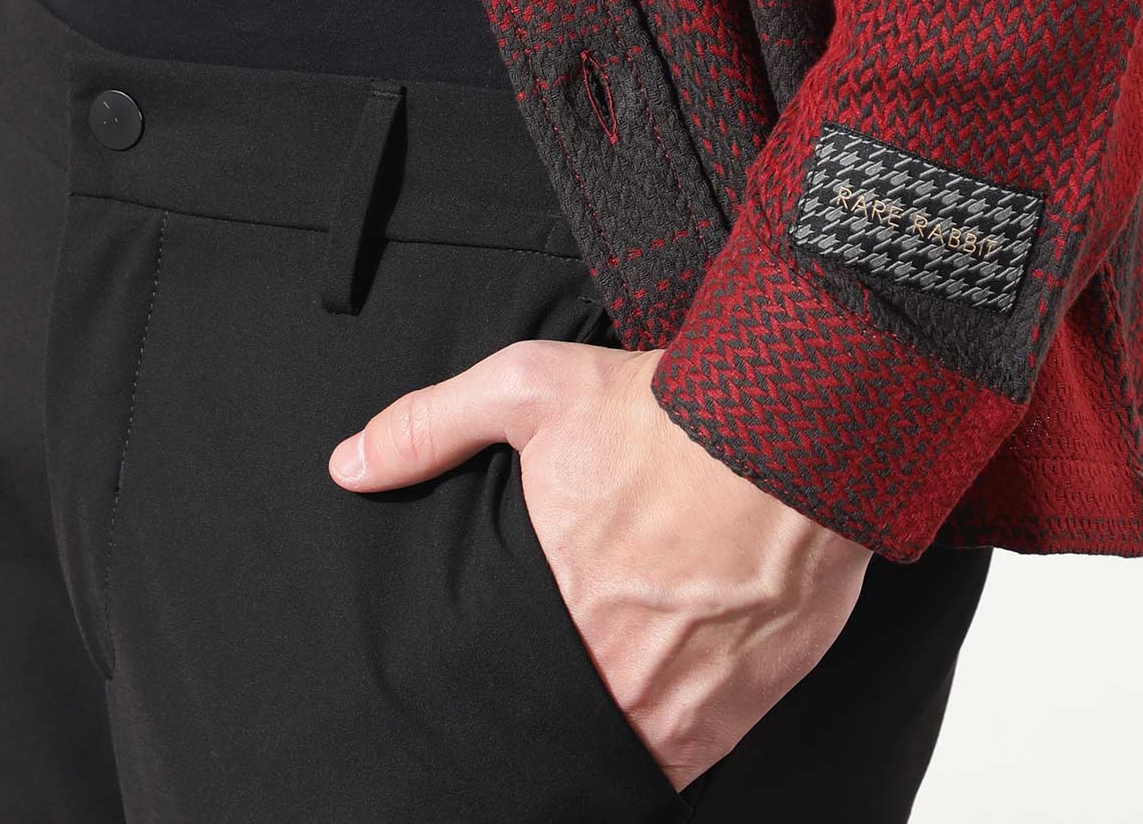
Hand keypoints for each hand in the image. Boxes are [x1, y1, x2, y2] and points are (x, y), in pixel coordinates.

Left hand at [329, 341, 869, 788]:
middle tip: (559, 671)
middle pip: (568, 728)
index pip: (501, 698)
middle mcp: (622, 676)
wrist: (795, 426)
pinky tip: (673, 689)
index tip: (491, 685)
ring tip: (612, 685)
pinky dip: (681, 732)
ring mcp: (692, 701)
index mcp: (558, 616)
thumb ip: (432, 428)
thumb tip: (348, 466)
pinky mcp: (751, 704)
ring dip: (621, 727)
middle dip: (554, 712)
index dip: (491, 701)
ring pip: (635, 750)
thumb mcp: (530, 391)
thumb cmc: (664, 410)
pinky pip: (699, 750)